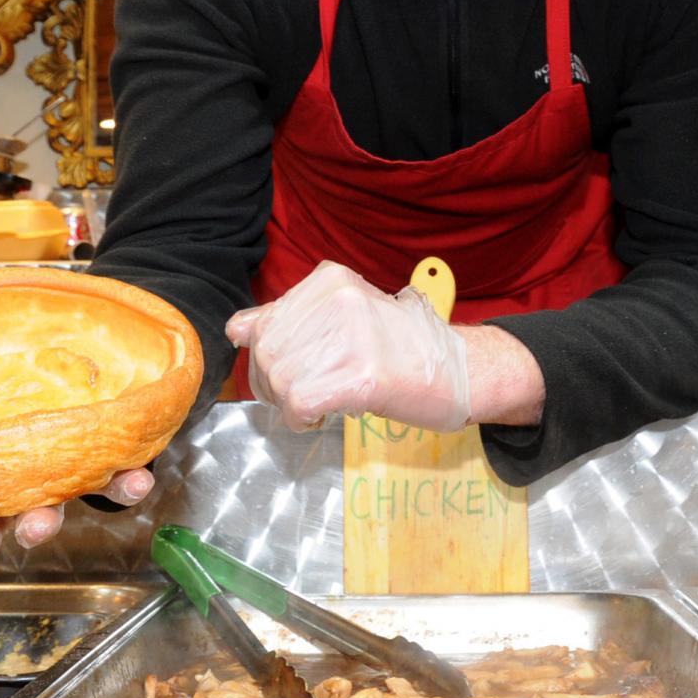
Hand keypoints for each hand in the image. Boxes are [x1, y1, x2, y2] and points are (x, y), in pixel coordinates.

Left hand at [224, 261, 470, 432]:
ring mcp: (350, 336)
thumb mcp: (346, 313)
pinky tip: (321, 416)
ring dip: (289, 405)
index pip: (261, 322)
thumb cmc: (403, 347)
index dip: (267, 358)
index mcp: (330, 279)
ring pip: (279, 380)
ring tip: (319, 404)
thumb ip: (291, 318)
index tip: (294, 370)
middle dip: (272, 386)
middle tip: (302, 396)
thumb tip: (237, 329)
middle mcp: (336, 299)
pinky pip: (299, 403)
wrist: (461, 369)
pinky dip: (301, 419)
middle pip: (266, 354)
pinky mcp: (361, 376)